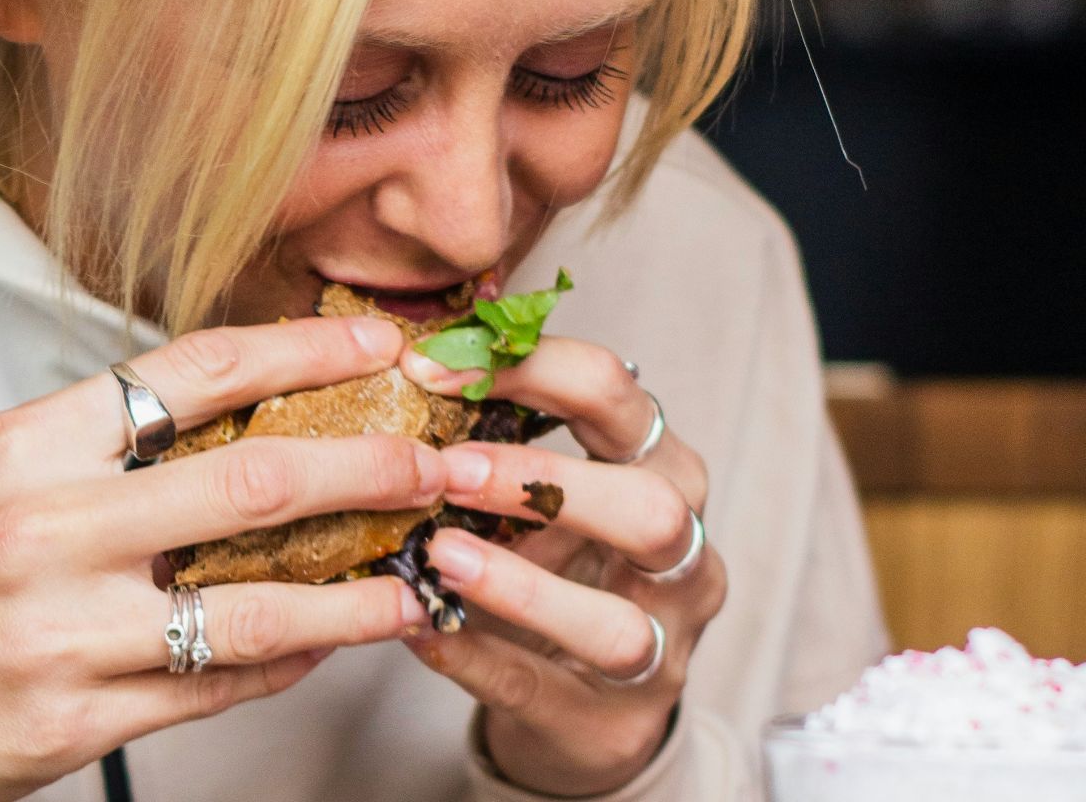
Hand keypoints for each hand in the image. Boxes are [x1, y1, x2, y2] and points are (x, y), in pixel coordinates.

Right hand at [0, 315, 443, 800]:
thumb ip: (95, 453)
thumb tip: (230, 427)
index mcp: (23, 445)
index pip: (191, 371)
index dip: (303, 352)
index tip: (378, 349)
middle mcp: (46, 528)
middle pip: (256, 478)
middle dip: (374, 465)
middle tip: (442, 460)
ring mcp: (63, 631)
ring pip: (260, 602)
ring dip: (361, 589)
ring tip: (420, 577)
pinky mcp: (74, 723)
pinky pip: (217, 685)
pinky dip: (288, 660)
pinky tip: (328, 641)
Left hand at [401, 338, 723, 795]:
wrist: (580, 698)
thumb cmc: (555, 565)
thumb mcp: (536, 493)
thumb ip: (493, 436)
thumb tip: (405, 363)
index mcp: (660, 469)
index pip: (618, 395)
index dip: (530, 369)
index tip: (432, 368)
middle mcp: (680, 556)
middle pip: (652, 508)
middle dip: (546, 482)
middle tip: (449, 471)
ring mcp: (659, 649)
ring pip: (616, 623)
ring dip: (520, 586)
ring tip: (438, 555)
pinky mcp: (610, 723)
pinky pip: (541, 690)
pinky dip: (475, 657)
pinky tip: (419, 629)